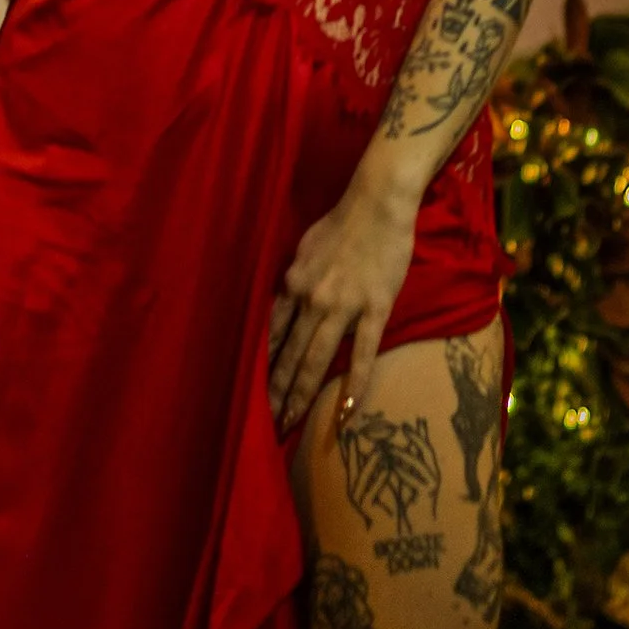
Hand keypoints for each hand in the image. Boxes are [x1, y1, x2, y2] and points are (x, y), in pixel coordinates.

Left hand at [267, 165, 422, 435]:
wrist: (377, 203)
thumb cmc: (341, 222)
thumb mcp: (304, 249)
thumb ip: (295, 280)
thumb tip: (287, 301)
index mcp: (292, 285)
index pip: (270, 337)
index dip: (261, 368)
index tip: (252, 394)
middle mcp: (311, 300)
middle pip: (287, 356)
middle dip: (275, 393)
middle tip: (264, 425)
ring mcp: (342, 306)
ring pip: (315, 360)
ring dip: (300, 395)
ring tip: (290, 423)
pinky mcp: (374, 308)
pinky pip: (362, 352)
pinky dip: (354, 384)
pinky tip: (347, 412)